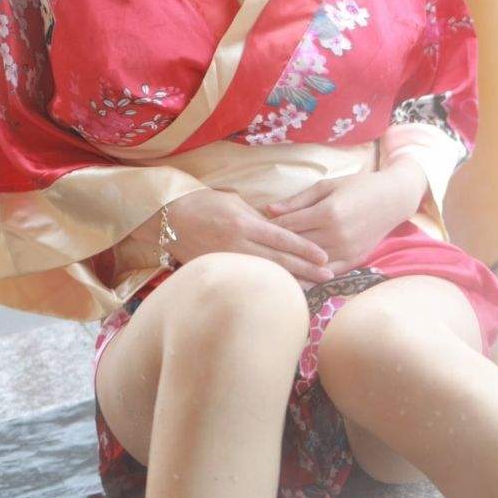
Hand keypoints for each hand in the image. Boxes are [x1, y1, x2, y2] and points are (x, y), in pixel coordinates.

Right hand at [116, 189, 336, 286]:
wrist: (168, 218)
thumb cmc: (204, 204)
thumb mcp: (235, 203)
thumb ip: (259, 219)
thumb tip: (281, 231)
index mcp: (244, 223)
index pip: (282, 238)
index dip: (305, 249)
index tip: (324, 257)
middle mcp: (237, 244)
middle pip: (278, 260)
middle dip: (306, 270)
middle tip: (328, 277)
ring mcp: (227, 260)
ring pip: (265, 274)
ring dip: (290, 282)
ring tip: (313, 288)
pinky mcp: (218, 270)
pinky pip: (247, 279)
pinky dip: (266, 286)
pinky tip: (281, 293)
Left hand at [262, 166, 424, 274]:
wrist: (393, 199)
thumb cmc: (358, 186)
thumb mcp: (327, 186)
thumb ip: (297, 200)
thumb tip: (269, 210)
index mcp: (328, 212)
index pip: (289, 225)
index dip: (270, 228)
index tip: (253, 229)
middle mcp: (336, 234)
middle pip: (296, 245)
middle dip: (275, 246)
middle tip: (254, 249)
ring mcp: (346, 250)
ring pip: (309, 263)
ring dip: (289, 264)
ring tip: (267, 266)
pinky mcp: (354, 261)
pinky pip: (327, 274)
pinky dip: (310, 277)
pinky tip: (294, 278)